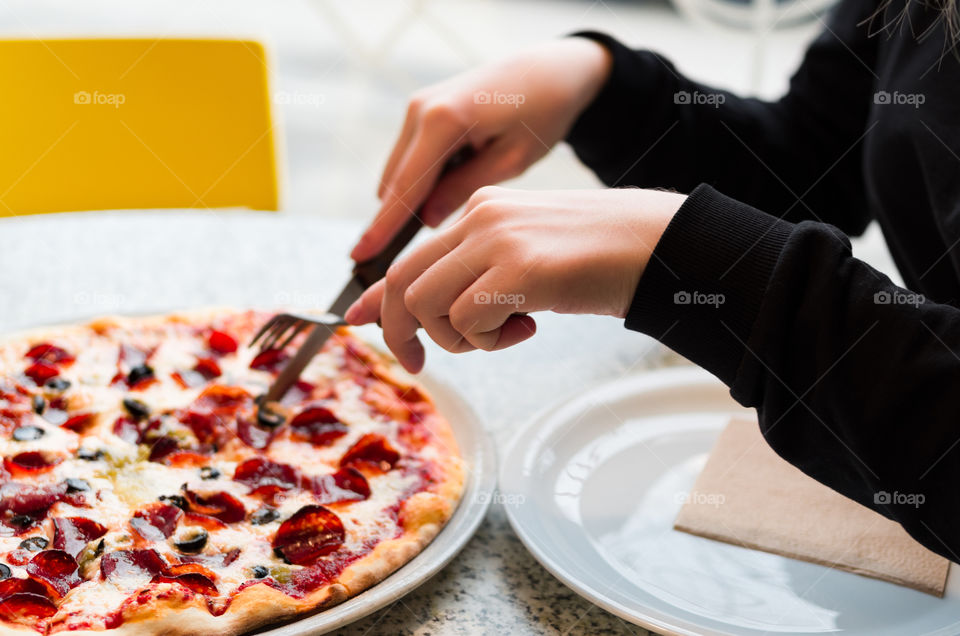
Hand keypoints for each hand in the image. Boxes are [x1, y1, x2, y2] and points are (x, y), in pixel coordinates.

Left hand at [345, 186, 686, 371]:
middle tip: (422, 364)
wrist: (658, 244)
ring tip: (505, 333)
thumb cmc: (596, 258)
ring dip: (459, 339)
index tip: (356, 320)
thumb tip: (418, 310)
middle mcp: (480, 217)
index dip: (378, 297)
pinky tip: (529, 326)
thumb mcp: (523, 260)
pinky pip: (468, 320)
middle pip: (405, 282)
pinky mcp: (520, 268)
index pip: (410, 256)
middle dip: (403, 332)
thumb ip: (473, 275)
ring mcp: (498, 240)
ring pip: (429, 305)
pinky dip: (489, 341)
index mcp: (480, 210)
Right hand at [351, 37, 611, 261]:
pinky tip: (457, 185)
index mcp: (445, 121)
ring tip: (451, 214)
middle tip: (401, 259)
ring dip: (415, 200)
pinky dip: (425, 181)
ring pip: (401, 172)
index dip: (382, 228)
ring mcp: (418, 107)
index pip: (406, 188)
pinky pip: (413, 159)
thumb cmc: (541, 113)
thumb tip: (423, 219)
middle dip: (394, 221)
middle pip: (395, 183)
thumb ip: (464, 190)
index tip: (359, 257)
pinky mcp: (423, 111)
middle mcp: (421, 109)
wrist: (549, 69)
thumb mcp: (511, 160)